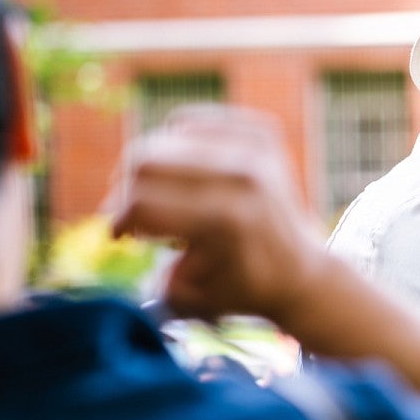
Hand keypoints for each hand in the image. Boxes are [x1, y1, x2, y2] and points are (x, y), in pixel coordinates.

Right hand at [109, 105, 322, 324]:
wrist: (302, 273)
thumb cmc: (241, 289)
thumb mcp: (190, 298)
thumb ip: (151, 277)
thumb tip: (120, 230)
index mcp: (225, 218)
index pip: (141, 203)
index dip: (117, 222)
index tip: (118, 238)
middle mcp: (244, 176)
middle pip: (144, 161)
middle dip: (125, 190)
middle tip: (131, 216)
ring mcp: (257, 150)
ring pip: (163, 137)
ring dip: (152, 173)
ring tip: (164, 201)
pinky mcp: (262, 132)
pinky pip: (188, 121)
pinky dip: (175, 146)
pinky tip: (185, 175)